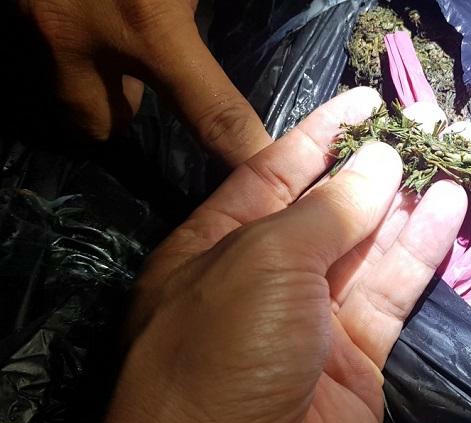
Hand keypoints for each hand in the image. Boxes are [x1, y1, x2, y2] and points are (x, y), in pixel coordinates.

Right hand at [20, 0, 269, 165]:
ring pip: (57, 89)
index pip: (207, 108)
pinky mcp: (4, 13)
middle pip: (100, 125)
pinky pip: (29, 51)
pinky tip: (73, 14)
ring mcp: (28, 27)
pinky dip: (54, 45)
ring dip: (83, 80)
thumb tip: (202, 19)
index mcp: (147, 23)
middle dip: (120, 114)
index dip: (236, 145)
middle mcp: (78, 39)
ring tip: (101, 41)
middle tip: (137, 81)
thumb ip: (189, 6)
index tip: (255, 166)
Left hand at [95, 87, 467, 422]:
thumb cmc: (224, 350)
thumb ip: (324, 213)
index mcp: (216, 247)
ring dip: (404, 206)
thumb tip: (378, 163)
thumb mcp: (263, 263)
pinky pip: (390, 292)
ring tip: (444, 161)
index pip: (271, 174)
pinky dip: (419, 251)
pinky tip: (447, 209)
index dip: (318, 135)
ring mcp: (311, 320)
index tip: (363, 101)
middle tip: (418, 126)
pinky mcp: (356, 356)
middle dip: (369, 168)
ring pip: (365, 249)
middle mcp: (263, 279)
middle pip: (324, 209)